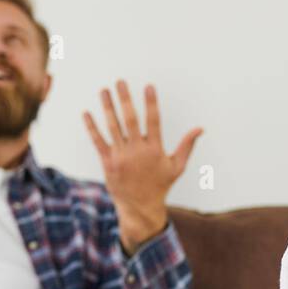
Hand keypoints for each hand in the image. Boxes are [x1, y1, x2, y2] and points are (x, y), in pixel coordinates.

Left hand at [83, 81, 201, 253]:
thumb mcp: (177, 166)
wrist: (140, 208)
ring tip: (104, 90)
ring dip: (107, 107)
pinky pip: (98, 141)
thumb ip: (187, 146)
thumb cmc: (160, 185)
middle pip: (130, 119)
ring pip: (112, 127)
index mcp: (155, 150)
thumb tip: (200, 129)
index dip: (151, 103)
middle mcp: (137, 151)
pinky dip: (91, 127)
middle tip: (120, 81)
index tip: (148, 86)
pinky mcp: (108, 163)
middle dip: (125, 98)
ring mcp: (121, 157)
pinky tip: (87, 113)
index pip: (153, 121)